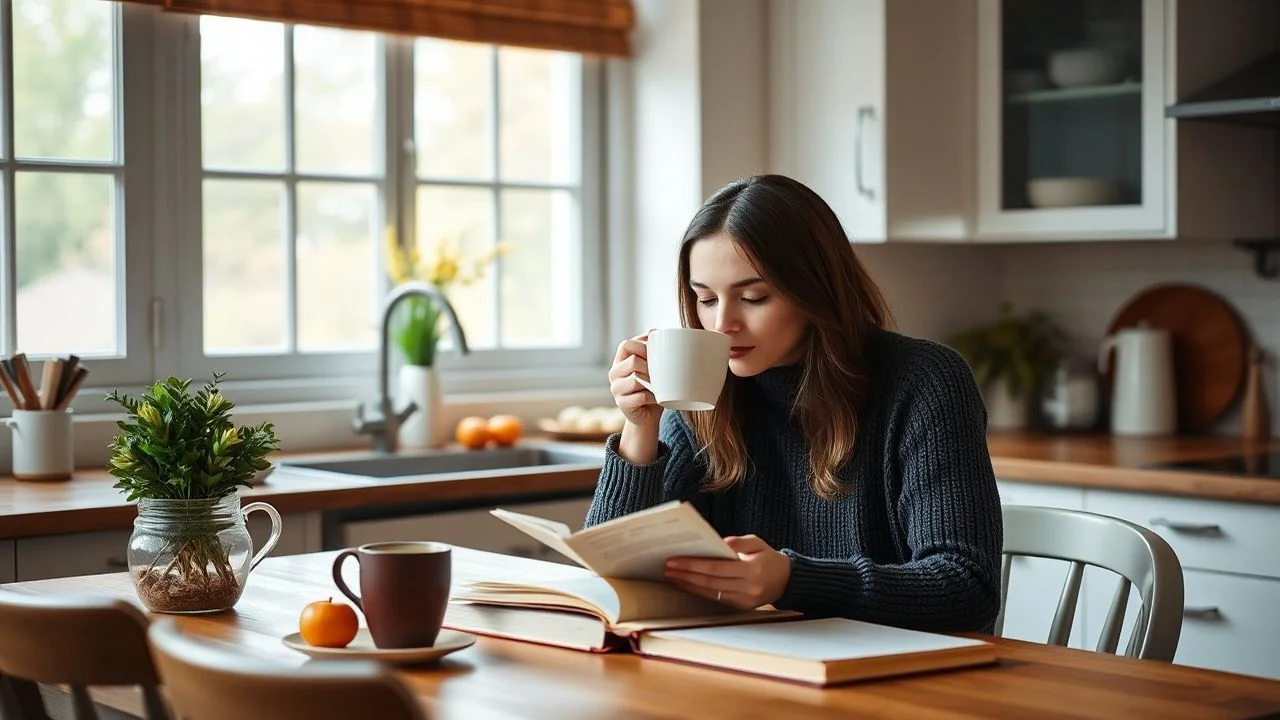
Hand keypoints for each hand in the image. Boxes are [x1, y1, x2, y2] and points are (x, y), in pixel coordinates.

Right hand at [607, 333, 660, 427]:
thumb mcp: (651, 367)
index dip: (643, 346)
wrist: (647, 415)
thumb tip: (658, 331)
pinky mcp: (622, 404)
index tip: (658, 353)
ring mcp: (616, 389)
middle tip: (661, 373)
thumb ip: (651, 351)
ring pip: (635, 379)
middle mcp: (614, 373)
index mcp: (619, 360)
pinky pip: (641, 396)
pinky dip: (654, 397)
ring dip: (652, 382)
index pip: (626, 345)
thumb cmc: (652, 387)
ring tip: (660, 386)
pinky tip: (659, 398)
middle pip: (632, 361)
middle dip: (650, 366)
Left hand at [664, 535, 791, 609]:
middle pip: (710, 582)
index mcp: (752, 570)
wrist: (786, 580)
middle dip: (686, 575)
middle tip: (667, 568)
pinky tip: (687, 584)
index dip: (693, 565)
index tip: (674, 561)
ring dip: (689, 585)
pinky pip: (716, 599)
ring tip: (672, 576)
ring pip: (711, 593)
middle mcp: (748, 588)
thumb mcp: (758, 542)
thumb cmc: (768, 557)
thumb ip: (740, 542)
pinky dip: (700, 591)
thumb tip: (721, 543)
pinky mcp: (741, 607)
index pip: (716, 568)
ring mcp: (744, 600)